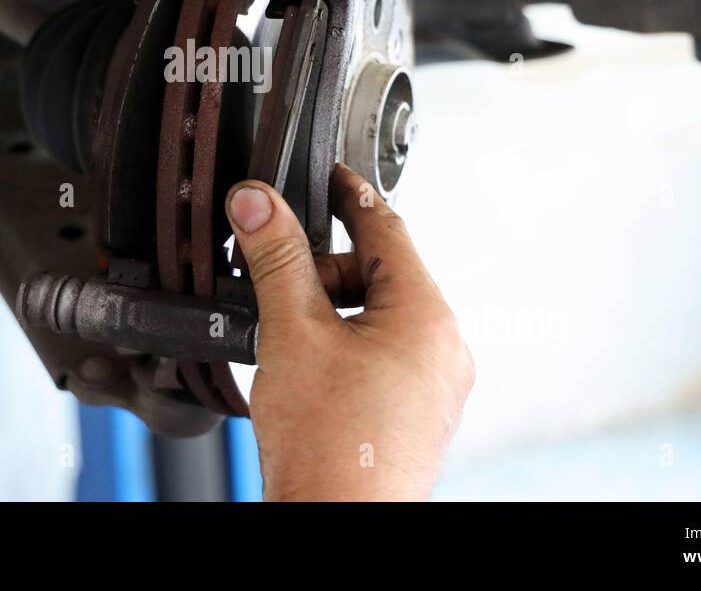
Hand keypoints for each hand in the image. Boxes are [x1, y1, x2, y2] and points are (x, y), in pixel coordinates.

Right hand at [225, 165, 473, 501]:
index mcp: (428, 317)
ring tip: (286, 340)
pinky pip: (379, 354)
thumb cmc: (331, 448)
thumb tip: (258, 202)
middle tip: (274, 284)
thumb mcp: (293, 332)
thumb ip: (276, 259)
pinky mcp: (415, 412)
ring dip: (327, 313)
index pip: (387, 226)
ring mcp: (432, 385)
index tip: (324, 175)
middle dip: (322, 272)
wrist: (338, 526)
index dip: (347, 195)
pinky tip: (303, 367)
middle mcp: (442, 348)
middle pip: (378, 273)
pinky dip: (340, 346)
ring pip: (375, 317)